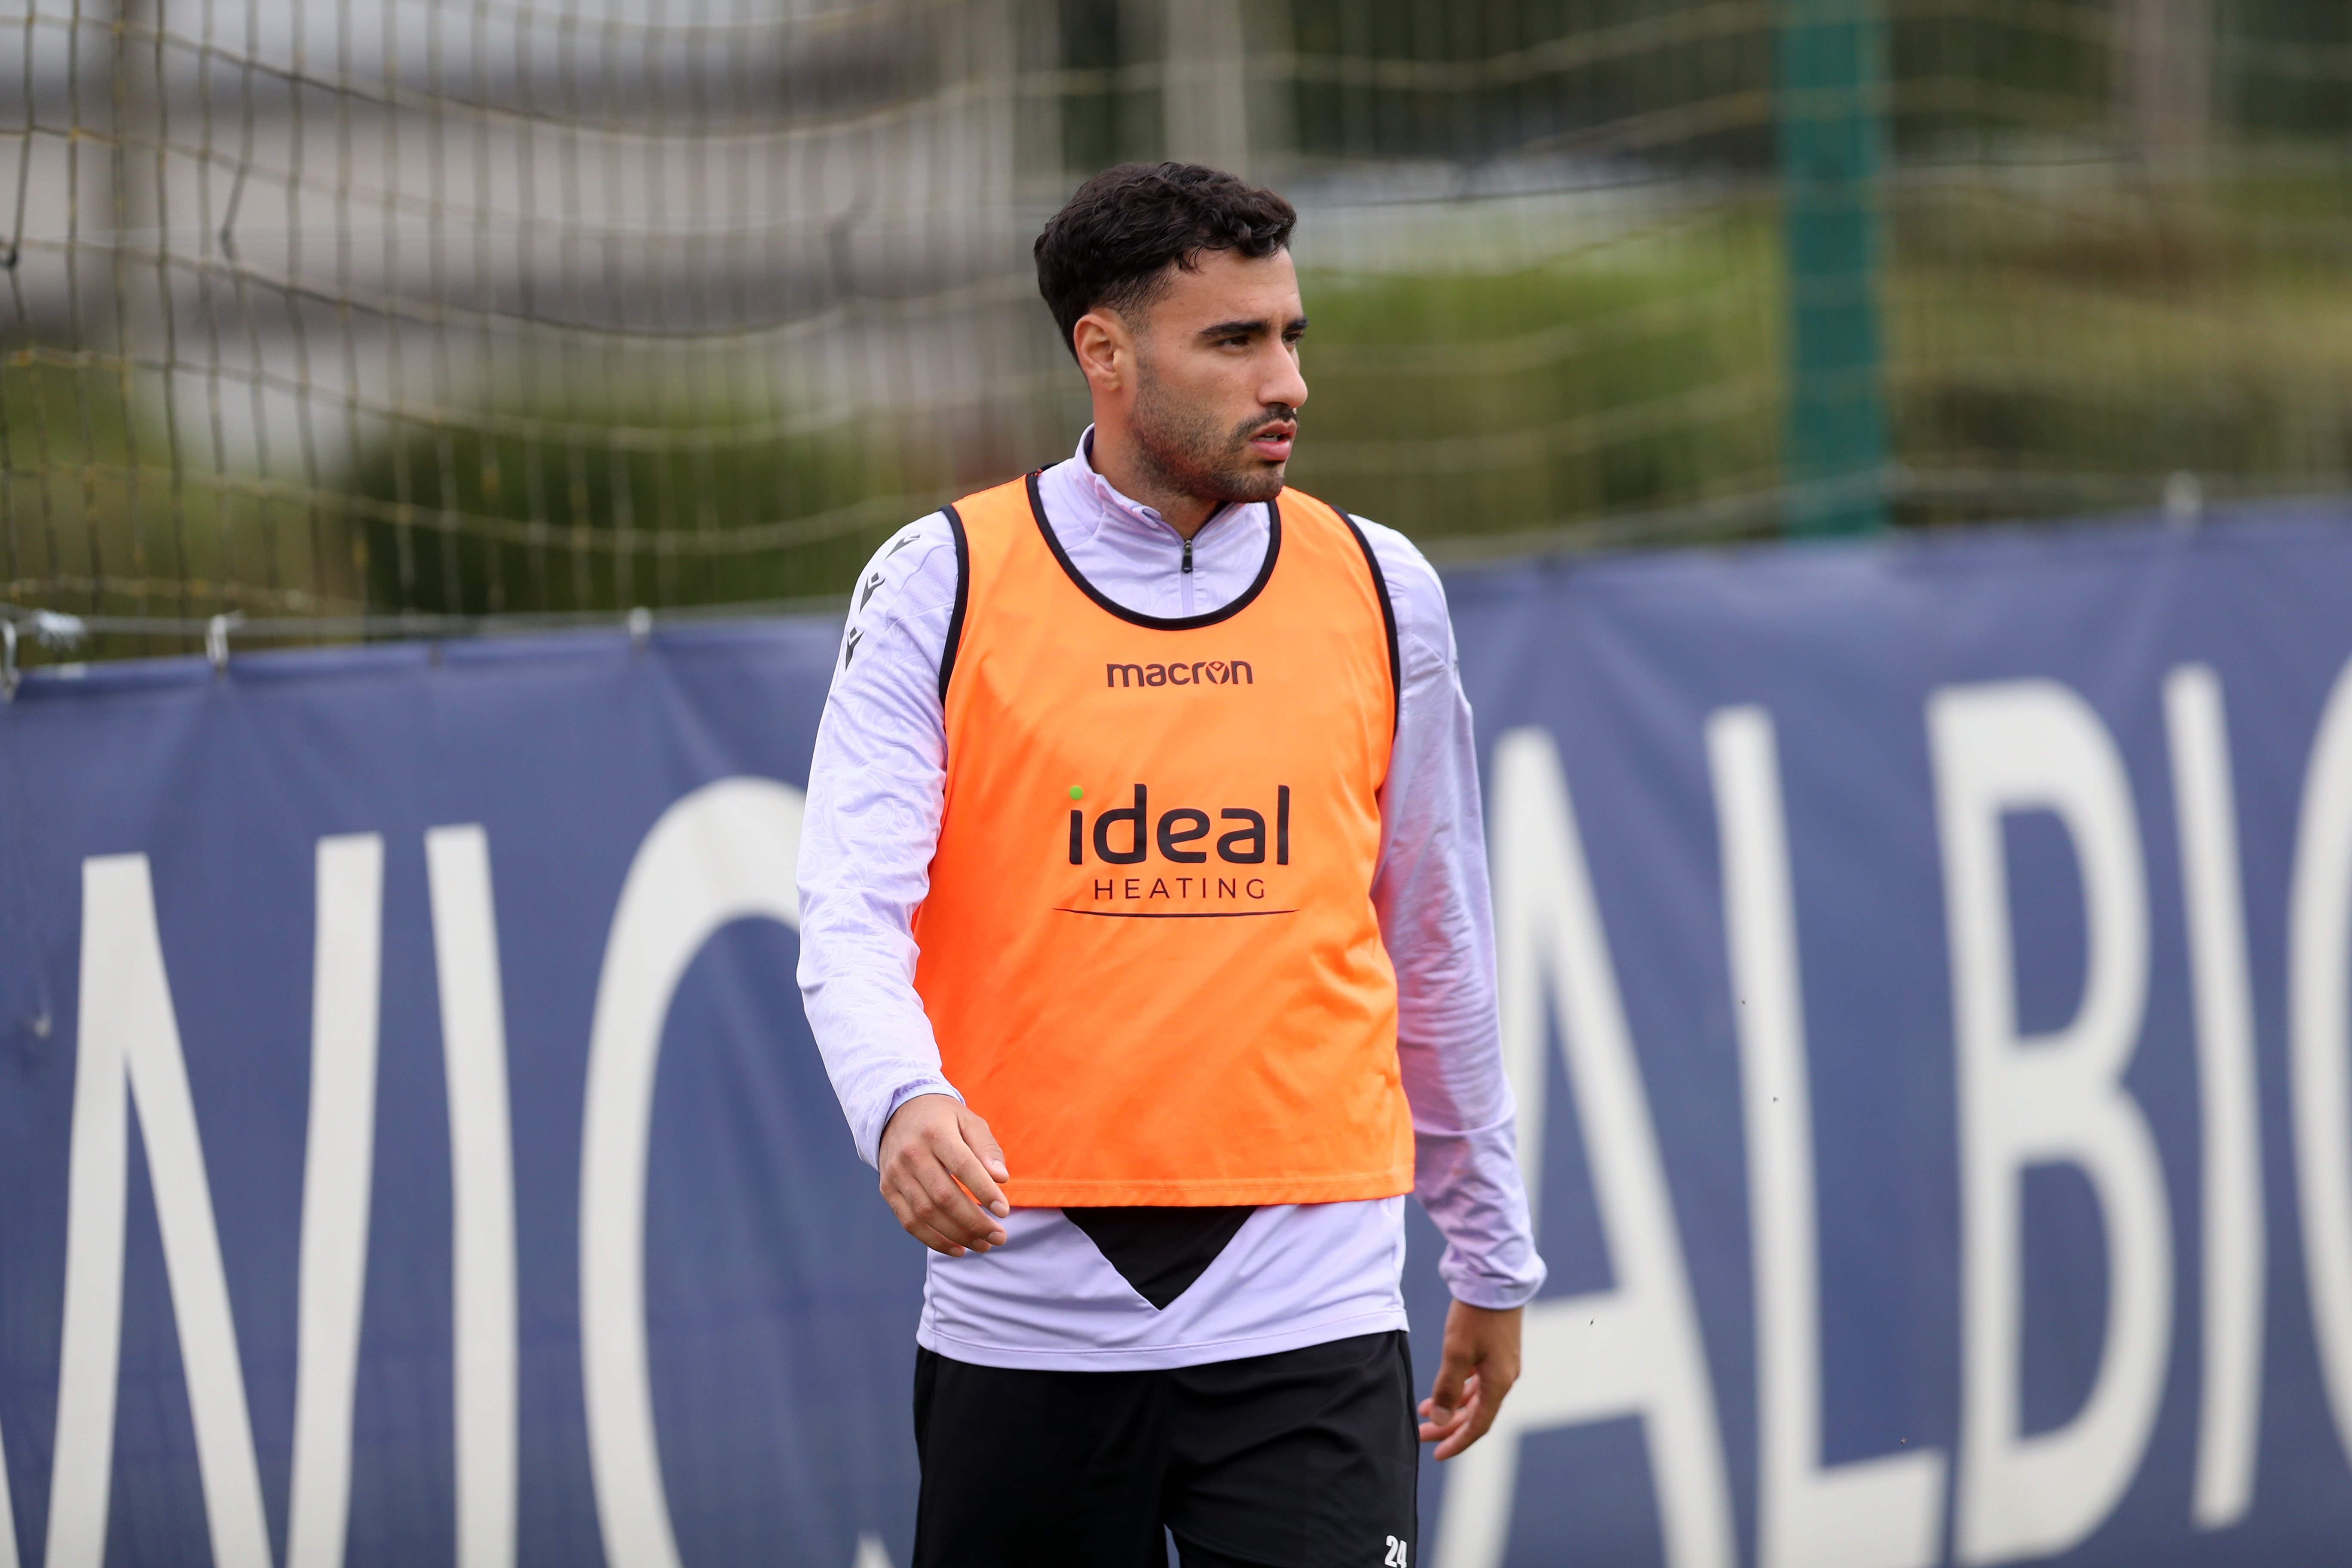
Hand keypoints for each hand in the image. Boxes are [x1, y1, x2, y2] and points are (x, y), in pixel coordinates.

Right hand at [878, 1094, 1011, 1256]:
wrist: (898, 1112)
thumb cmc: (943, 1119)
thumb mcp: (969, 1121)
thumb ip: (986, 1148)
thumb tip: (1001, 1179)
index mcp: (935, 1132)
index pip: (963, 1166)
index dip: (984, 1191)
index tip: (1004, 1211)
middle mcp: (911, 1153)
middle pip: (944, 1196)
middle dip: (975, 1221)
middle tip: (999, 1237)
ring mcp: (896, 1173)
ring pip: (926, 1214)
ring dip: (957, 1235)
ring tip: (983, 1245)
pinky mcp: (887, 1189)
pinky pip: (909, 1222)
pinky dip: (934, 1240)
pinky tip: (957, 1248)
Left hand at [1418, 1300, 1521, 1459]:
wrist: (1494, 1279)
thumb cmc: (1476, 1316)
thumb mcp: (1456, 1353)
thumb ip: (1447, 1389)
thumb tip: (1439, 1421)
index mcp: (1499, 1383)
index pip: (1479, 1425)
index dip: (1457, 1442)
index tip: (1437, 1454)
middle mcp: (1504, 1377)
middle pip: (1476, 1414)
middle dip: (1448, 1426)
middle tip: (1422, 1435)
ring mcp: (1501, 1363)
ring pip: (1475, 1397)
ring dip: (1450, 1406)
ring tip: (1424, 1411)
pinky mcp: (1496, 1350)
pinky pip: (1477, 1380)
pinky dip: (1458, 1389)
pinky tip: (1442, 1388)